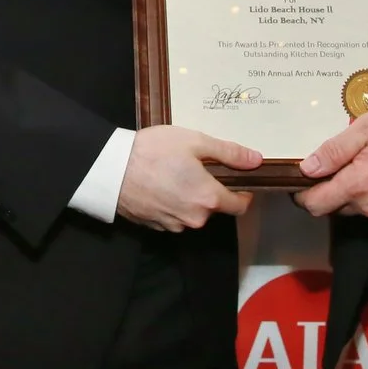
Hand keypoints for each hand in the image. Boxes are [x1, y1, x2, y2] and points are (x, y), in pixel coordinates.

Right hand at [116, 124, 262, 231]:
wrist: (110, 168)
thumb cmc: (154, 151)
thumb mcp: (195, 141)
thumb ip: (229, 152)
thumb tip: (256, 160)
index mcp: (209, 198)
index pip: (240, 206)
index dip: (242, 192)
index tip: (235, 179)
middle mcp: (195, 218)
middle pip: (214, 208)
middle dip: (209, 191)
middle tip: (194, 168)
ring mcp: (173, 225)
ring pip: (192, 213)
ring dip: (189, 199)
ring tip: (172, 175)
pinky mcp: (155, 227)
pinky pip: (172, 217)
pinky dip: (171, 205)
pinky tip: (159, 186)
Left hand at [299, 106, 367, 226]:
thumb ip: (335, 149)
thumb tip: (307, 167)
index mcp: (358, 185)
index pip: (315, 205)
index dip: (303, 194)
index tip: (303, 181)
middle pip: (335, 207)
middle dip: (332, 189)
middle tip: (343, 163)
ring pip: (358, 209)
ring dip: (356, 193)